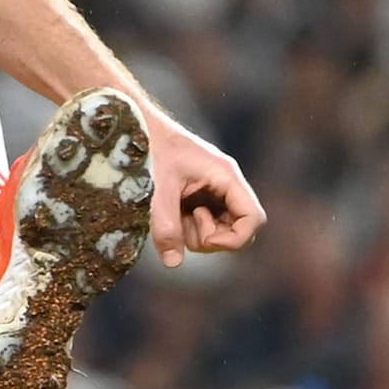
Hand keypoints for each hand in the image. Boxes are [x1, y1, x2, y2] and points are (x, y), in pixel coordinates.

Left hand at [141, 107, 265, 266]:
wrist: (134, 125)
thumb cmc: (148, 149)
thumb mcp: (156, 189)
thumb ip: (165, 225)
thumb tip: (173, 263)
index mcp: (226, 176)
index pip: (254, 218)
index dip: (235, 238)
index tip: (206, 238)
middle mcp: (226, 185)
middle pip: (238, 230)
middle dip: (211, 238)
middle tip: (185, 222)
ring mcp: (213, 192)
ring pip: (219, 231)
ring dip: (195, 234)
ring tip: (172, 213)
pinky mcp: (198, 198)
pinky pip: (202, 226)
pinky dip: (186, 228)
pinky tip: (169, 212)